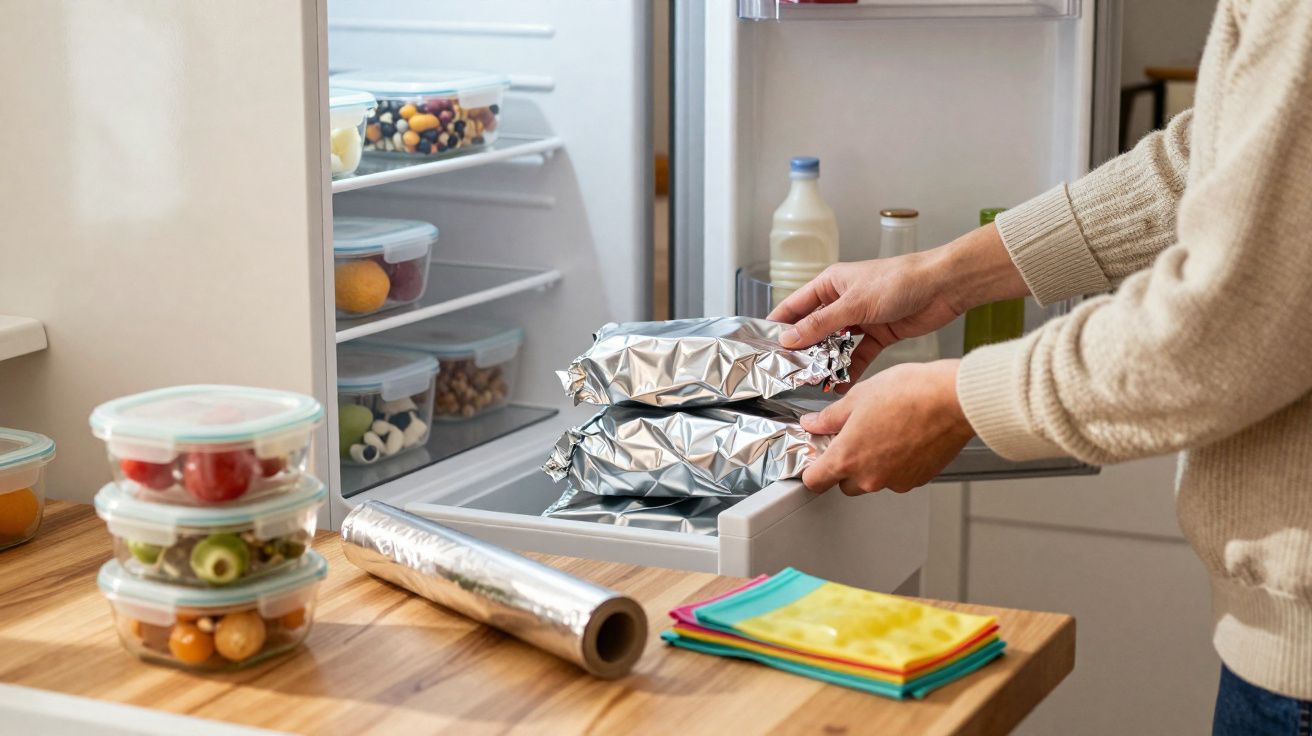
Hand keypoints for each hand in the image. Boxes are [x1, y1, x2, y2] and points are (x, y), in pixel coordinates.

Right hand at [767, 223, 1025, 384]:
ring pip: (836, 346)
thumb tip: (789, 338)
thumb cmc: (899, 281)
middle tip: (789, 373)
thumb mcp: (853, 304)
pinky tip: (842, 385)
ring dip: (827, 364)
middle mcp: (842, 302)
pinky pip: (858, 357)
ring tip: (814, 383)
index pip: (795, 306)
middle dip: (804, 351)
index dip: (778, 325)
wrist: (942, 287)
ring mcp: (860, 320)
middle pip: (814, 329)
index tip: (763, 346)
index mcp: (831, 284)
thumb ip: (820, 324)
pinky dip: (851, 371)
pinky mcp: (879, 335)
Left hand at [800, 360, 973, 494]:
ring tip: (882, 431)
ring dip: (871, 465)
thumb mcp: (858, 397)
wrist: (952, 400)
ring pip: (872, 481)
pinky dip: (895, 464)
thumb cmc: (910, 394)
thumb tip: (813, 423)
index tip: (816, 457)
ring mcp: (895, 481)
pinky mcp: (917, 479)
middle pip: (844, 484)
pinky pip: (897, 477)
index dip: (812, 469)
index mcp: (847, 457)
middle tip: (853, 437)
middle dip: (844, 465)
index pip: (814, 481)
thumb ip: (829, 417)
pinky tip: (902, 437)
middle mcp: (870, 477)